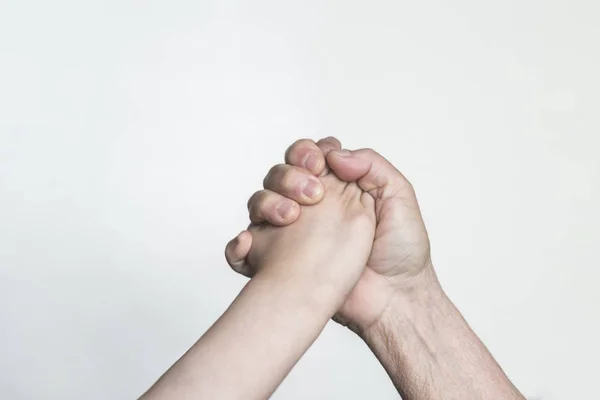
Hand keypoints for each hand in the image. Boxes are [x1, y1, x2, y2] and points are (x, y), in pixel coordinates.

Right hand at [226, 137, 433, 333]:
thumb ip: (372, 166)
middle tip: (311, 193)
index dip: (309, 153)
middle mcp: (313, 206)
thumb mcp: (399, 198)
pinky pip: (246, 249)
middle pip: (281, 174)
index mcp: (339, 188)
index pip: (311, 157)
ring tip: (290, 217)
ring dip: (268, 201)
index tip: (318, 164)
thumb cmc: (402, 251)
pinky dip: (240, 244)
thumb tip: (334, 155)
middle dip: (288, 174)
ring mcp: (295, 233)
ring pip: (261, 202)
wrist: (393, 299)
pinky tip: (251, 242)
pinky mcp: (280, 260)